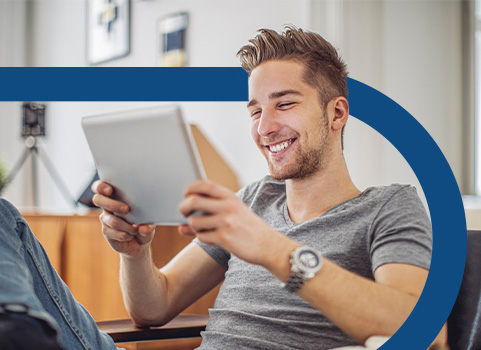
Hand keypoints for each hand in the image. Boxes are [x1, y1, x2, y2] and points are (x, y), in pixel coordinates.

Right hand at [91, 180, 155, 257]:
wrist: (139, 241)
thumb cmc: (144, 225)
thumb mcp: (149, 223)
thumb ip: (148, 225)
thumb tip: (145, 229)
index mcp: (117, 196)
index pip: (101, 187)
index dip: (101, 186)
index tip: (109, 190)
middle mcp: (108, 206)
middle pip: (98, 199)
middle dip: (112, 204)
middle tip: (127, 209)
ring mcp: (106, 219)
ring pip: (112, 220)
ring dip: (127, 226)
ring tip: (136, 229)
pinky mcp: (106, 231)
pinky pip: (114, 232)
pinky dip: (126, 235)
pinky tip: (130, 235)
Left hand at [178, 179, 293, 267]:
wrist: (268, 245)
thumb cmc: (249, 228)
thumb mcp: (236, 211)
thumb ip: (213, 208)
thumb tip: (185, 216)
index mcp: (230, 197)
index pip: (204, 184)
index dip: (190, 188)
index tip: (186, 194)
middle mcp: (227, 206)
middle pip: (193, 201)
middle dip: (183, 208)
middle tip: (183, 213)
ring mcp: (226, 222)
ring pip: (194, 221)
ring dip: (194, 227)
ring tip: (203, 229)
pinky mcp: (224, 238)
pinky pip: (201, 236)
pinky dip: (203, 238)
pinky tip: (213, 238)